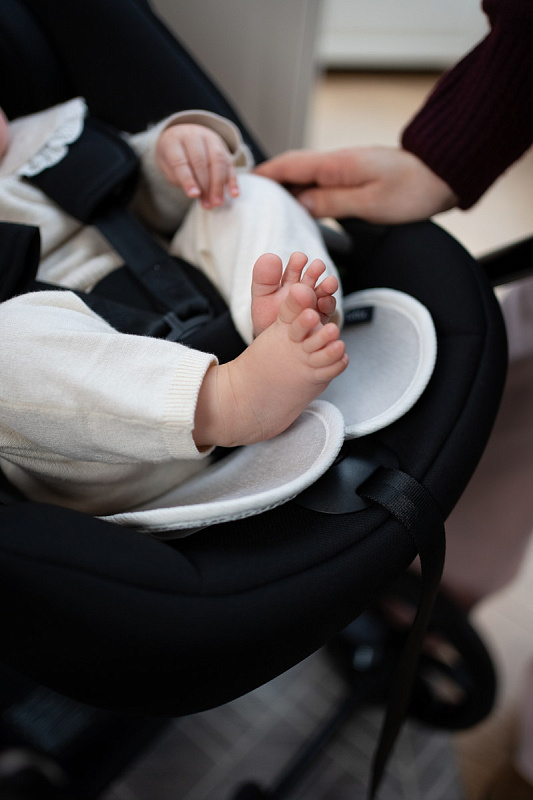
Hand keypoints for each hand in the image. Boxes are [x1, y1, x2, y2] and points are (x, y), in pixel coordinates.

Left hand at [156, 123, 239, 207]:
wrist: (183, 135)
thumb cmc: (174, 156)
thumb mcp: (168, 166)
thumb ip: (180, 179)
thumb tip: (199, 193)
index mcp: (173, 140)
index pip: (181, 162)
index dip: (188, 180)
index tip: (194, 195)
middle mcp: (192, 136)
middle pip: (201, 161)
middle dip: (206, 185)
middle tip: (208, 204)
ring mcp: (210, 139)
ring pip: (218, 160)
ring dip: (219, 184)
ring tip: (218, 203)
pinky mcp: (223, 146)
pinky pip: (229, 162)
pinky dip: (232, 180)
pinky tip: (234, 193)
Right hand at [254, 146, 457, 222]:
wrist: (442, 176)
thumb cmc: (411, 190)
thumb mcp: (368, 202)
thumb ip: (331, 202)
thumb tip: (298, 204)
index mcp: (336, 164)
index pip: (289, 164)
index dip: (265, 174)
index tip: (244, 184)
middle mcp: (337, 162)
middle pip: (293, 168)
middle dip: (270, 181)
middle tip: (250, 199)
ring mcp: (346, 168)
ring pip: (307, 175)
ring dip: (288, 187)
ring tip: (269, 206)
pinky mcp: (355, 176)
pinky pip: (321, 182)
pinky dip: (306, 191)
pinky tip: (303, 206)